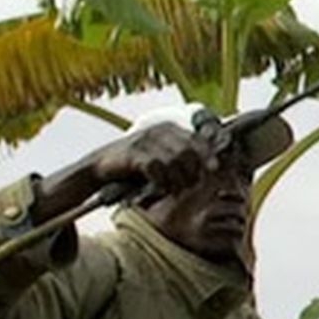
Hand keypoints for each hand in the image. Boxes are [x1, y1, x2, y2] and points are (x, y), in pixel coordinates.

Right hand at [94, 122, 218, 198]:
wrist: (103, 166)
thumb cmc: (136, 165)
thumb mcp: (161, 158)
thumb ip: (182, 159)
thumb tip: (210, 167)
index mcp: (169, 128)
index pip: (196, 138)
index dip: (208, 154)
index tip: (216, 169)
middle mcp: (159, 130)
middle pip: (187, 150)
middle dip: (192, 170)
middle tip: (189, 186)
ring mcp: (146, 139)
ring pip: (173, 159)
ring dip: (177, 178)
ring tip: (175, 190)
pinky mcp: (134, 151)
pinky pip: (156, 166)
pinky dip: (161, 180)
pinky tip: (161, 188)